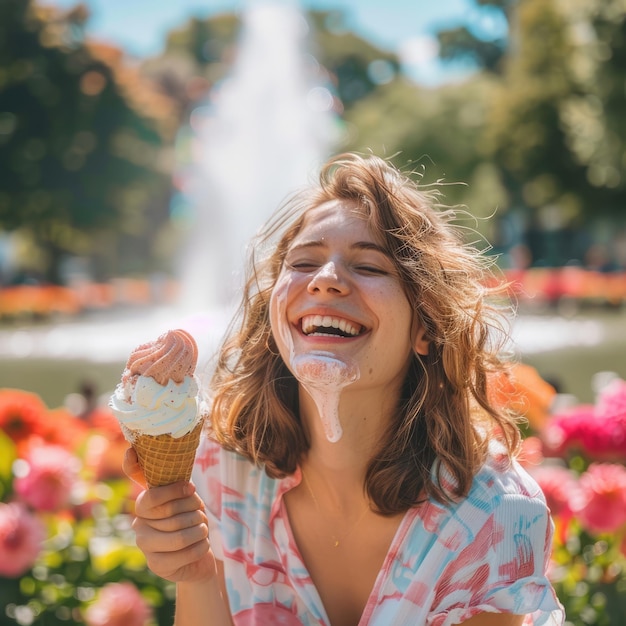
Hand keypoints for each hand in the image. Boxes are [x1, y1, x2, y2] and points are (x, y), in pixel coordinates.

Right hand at [123, 447, 217, 582]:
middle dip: (195, 511)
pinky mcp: (156, 566)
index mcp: (144, 505)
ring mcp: (145, 547)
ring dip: (199, 530)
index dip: (173, 491)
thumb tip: (135, 452)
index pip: (150, 498)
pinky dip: (201, 547)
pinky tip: (203, 544)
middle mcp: (139, 525)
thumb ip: (172, 478)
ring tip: (203, 528)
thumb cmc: (191, 518)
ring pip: (179, 536)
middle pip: (171, 515)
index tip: (191, 487)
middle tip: (202, 512)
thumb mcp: (186, 495)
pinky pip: (184, 554)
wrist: (197, 555)